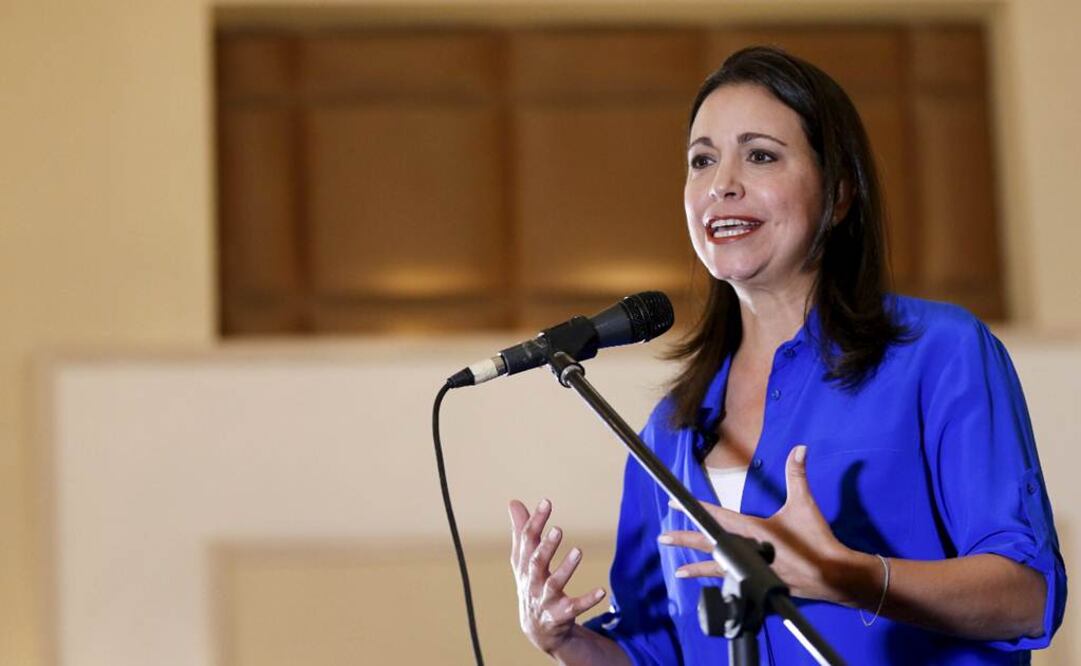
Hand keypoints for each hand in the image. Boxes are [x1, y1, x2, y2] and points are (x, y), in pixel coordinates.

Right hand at [509, 498, 607, 654]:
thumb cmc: (532, 585)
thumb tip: (513, 502)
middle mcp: (532, 582)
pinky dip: (587, 600)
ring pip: (554, 584)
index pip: (527, 541)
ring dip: (566, 568)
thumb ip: (522, 531)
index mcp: (524, 565)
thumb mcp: (525, 559)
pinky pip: (574, 607)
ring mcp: (545, 600)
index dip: (535, 521)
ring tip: (578, 551)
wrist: (537, 629)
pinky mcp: (561, 615)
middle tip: (558, 529)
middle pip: (536, 563)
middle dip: (546, 547)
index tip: (547, 502)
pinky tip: (602, 591)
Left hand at [658, 445, 858, 604]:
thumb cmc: (817, 540)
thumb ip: (797, 476)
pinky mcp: (760, 583)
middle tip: (663, 538)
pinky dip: (719, 582)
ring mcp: (752, 570)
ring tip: (678, 570)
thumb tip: (799, 449)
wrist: (834, 577)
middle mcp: (747, 552)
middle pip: (709, 545)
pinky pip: (733, 582)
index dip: (695, 509)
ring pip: (718, 568)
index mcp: (754, 531)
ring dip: (697, 568)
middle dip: (684, 540)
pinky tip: (711, 585)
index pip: (717, 517)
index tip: (675, 503)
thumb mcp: (805, 505)